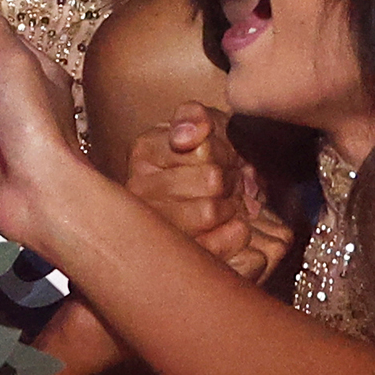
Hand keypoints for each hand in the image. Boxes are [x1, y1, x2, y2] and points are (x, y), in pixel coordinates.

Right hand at [126, 104, 293, 283]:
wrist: (222, 193)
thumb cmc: (209, 156)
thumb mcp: (205, 123)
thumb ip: (193, 117)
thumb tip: (186, 137)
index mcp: (144, 152)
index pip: (203, 152)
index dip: (223, 152)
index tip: (221, 156)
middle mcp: (139, 192)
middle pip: (211, 181)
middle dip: (230, 179)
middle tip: (227, 182)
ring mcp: (151, 228)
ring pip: (210, 211)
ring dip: (231, 206)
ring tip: (225, 204)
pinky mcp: (172, 257)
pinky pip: (212, 246)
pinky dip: (235, 235)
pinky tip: (232, 227)